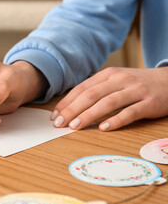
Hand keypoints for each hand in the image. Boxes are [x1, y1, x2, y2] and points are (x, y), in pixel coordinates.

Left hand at [51, 67, 167, 130]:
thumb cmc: (135, 85)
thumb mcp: (115, 81)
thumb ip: (96, 91)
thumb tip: (70, 107)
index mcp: (108, 74)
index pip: (82, 88)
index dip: (66, 102)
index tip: (54, 116)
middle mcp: (120, 80)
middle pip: (91, 95)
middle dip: (72, 110)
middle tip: (59, 123)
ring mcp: (136, 90)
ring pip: (108, 102)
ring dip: (89, 115)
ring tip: (75, 126)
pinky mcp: (150, 103)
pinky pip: (130, 112)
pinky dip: (116, 120)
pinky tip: (103, 128)